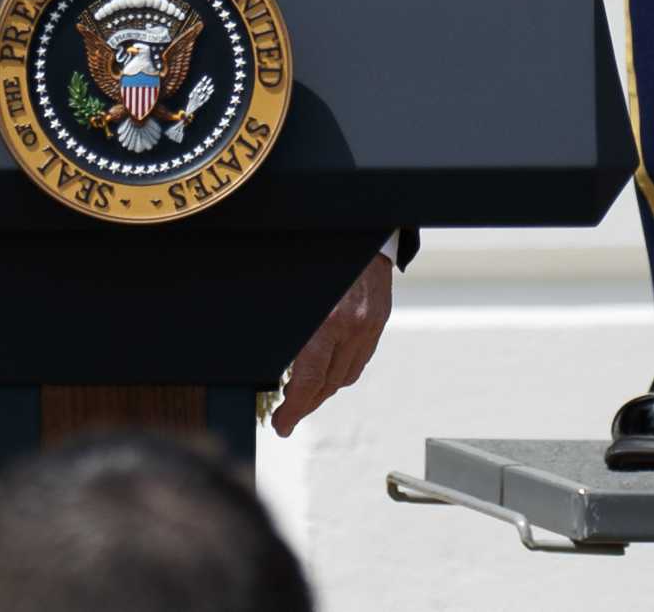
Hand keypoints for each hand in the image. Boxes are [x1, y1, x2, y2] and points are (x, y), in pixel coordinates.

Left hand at [271, 254, 392, 436]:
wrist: (362, 228)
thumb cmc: (319, 251)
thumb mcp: (291, 285)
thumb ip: (289, 324)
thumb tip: (274, 357)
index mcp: (327, 320)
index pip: (309, 379)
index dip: (294, 408)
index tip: (281, 425)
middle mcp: (352, 327)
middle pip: (328, 384)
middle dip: (306, 404)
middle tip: (287, 416)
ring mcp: (369, 326)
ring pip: (345, 376)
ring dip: (324, 389)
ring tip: (304, 395)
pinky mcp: (379, 321)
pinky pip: (359, 359)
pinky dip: (341, 370)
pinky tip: (326, 371)